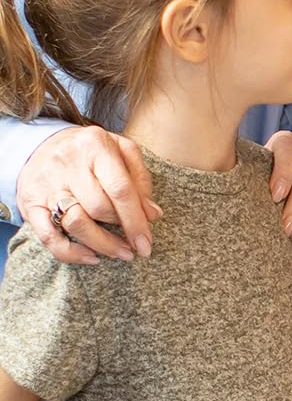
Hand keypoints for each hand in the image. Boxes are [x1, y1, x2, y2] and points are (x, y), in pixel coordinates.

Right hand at [16, 125, 160, 264]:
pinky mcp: (29, 204)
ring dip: (102, 245)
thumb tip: (152, 214)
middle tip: (135, 243)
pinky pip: (49, 237)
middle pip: (99, 208)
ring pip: (76, 223)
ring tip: (121, 252)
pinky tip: (91, 257)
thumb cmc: (92, 151)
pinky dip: (71, 253)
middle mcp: (68, 165)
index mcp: (95, 146)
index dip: (136, 220)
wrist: (42, 144)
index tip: (147, 242)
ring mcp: (46, 185)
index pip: (120, 189)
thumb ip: (140, 179)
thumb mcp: (122, 150)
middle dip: (122, 230)